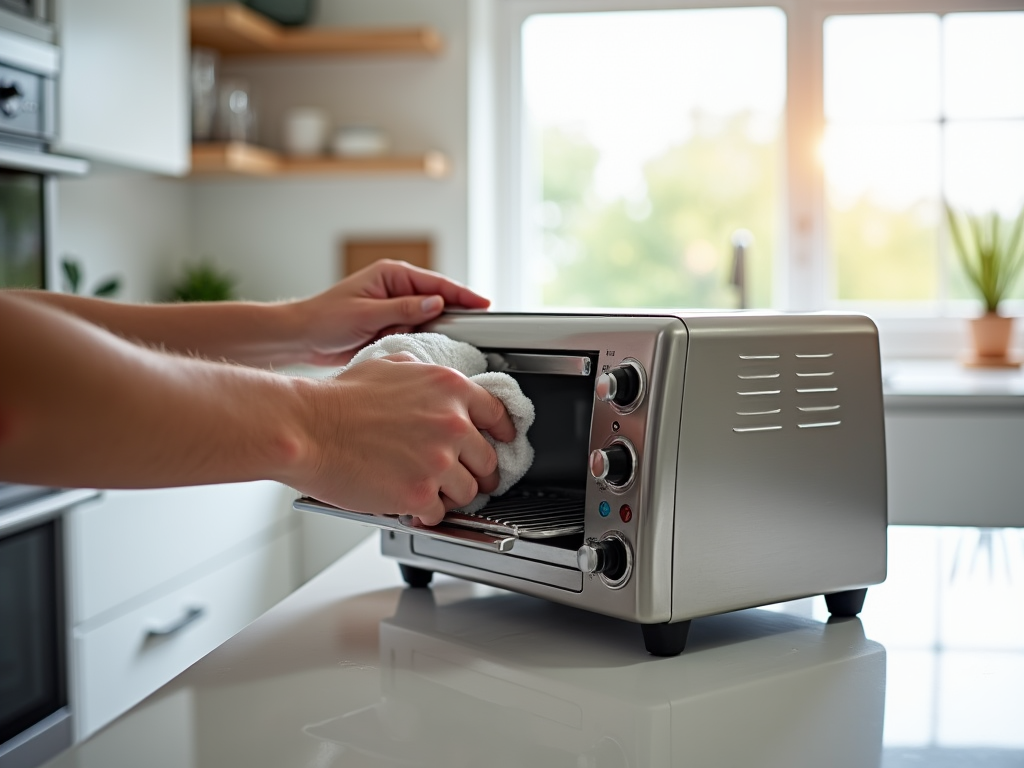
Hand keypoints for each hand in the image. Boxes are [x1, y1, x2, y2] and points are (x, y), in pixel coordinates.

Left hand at [293, 260, 489, 366]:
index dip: (462, 294)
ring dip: (428, 333)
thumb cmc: (325, 319)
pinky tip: (413, 350)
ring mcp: (395, 308)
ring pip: (427, 321)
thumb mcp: (366, 314)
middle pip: (437, 300)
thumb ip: (403, 308)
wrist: (301, 338)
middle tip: (468, 333)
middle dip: (448, 317)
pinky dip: (415, 342)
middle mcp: (396, 289)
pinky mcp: (390, 325)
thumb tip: (436, 302)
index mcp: (392, 275)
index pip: (436, 283)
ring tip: (427, 344)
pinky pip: (414, 333)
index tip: (484, 304)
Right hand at [293, 355, 515, 525]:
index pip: (499, 416)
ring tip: (429, 490)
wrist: (307, 428)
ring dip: (450, 495)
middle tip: (461, 477)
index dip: (500, 434)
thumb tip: (431, 379)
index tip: (500, 443)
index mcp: (449, 389)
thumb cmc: (339, 400)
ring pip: (468, 492)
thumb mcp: (389, 364)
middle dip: (476, 472)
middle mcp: (452, 423)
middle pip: (488, 461)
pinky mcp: (419, 492)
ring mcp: (438, 460)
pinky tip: (411, 503)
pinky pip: (439, 513)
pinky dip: (426, 513)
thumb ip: (422, 372)